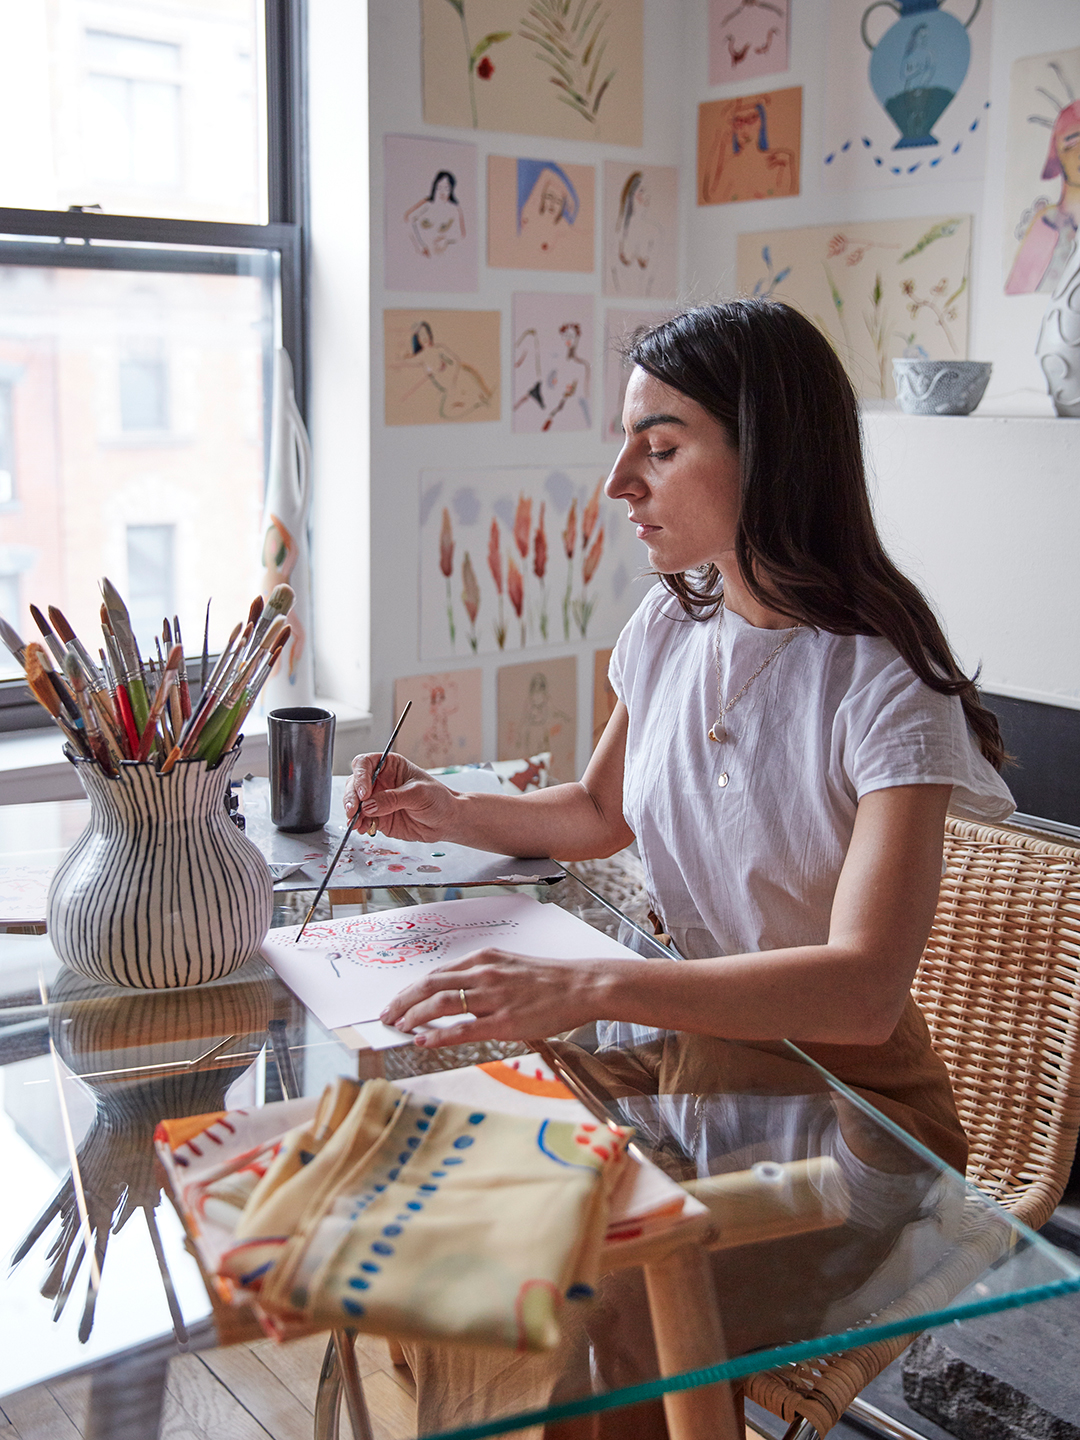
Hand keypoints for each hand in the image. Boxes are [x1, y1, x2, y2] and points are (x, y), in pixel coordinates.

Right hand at [343, 752, 456, 841]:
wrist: (446, 821)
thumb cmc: (438, 799)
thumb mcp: (418, 794)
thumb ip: (393, 799)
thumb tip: (368, 805)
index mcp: (390, 766)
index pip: (365, 764)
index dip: (360, 776)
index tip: (363, 792)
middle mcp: (380, 781)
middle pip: (355, 784)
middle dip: (351, 797)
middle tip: (353, 810)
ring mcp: (377, 800)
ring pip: (355, 803)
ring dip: (352, 813)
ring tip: (356, 823)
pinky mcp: (378, 817)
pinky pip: (363, 820)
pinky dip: (359, 824)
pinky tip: (362, 829)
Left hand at [380, 947, 613, 1047]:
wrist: (582, 986)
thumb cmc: (550, 979)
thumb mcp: (510, 966)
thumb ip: (483, 976)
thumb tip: (457, 992)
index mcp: (484, 959)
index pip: (437, 973)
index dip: (412, 989)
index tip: (398, 1001)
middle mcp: (484, 974)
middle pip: (430, 984)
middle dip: (402, 1000)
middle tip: (386, 1015)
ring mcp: (494, 997)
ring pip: (441, 1003)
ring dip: (413, 1016)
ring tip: (398, 1027)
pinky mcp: (505, 1021)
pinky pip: (463, 1028)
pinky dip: (438, 1035)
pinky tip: (423, 1041)